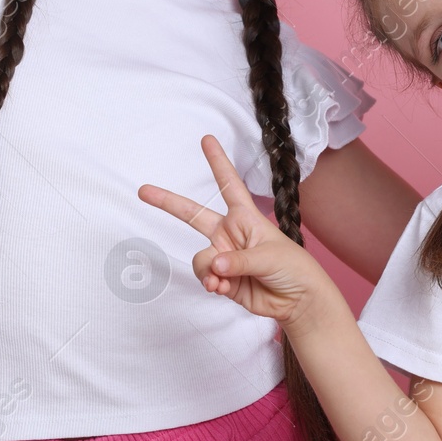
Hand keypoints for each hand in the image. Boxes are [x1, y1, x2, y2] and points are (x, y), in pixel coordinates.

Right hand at [137, 135, 337, 331]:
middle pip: (193, 215)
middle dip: (168, 203)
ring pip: (200, 258)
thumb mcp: (270, 256)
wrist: (297, 300)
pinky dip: (211, 284)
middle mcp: (229, 233)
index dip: (218, 162)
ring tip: (224, 280)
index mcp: (245, 217)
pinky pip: (204, 277)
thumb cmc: (293, 268)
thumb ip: (239, 260)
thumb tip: (214, 265)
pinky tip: (223, 289)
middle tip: (143, 190)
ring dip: (208, 270)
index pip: (229, 184)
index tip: (207, 140)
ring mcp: (223, 257)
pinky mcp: (221, 279)